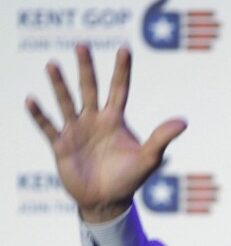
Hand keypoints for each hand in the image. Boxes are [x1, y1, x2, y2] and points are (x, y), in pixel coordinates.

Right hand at [25, 43, 186, 222]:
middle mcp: (94, 120)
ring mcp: (76, 131)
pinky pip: (48, 126)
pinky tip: (31, 100)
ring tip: (53, 65)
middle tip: (82, 45)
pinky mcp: (61, 145)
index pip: (119, 90)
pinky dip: (39, 115)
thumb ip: (162, 138)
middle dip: (86, 68)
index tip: (124, 49)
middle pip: (89, 89)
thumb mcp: (148, 158)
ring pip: (66, 102)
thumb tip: (184, 122)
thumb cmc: (129, 178)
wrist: (107, 200)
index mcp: (115, 120)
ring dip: (59, 85)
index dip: (122, 71)